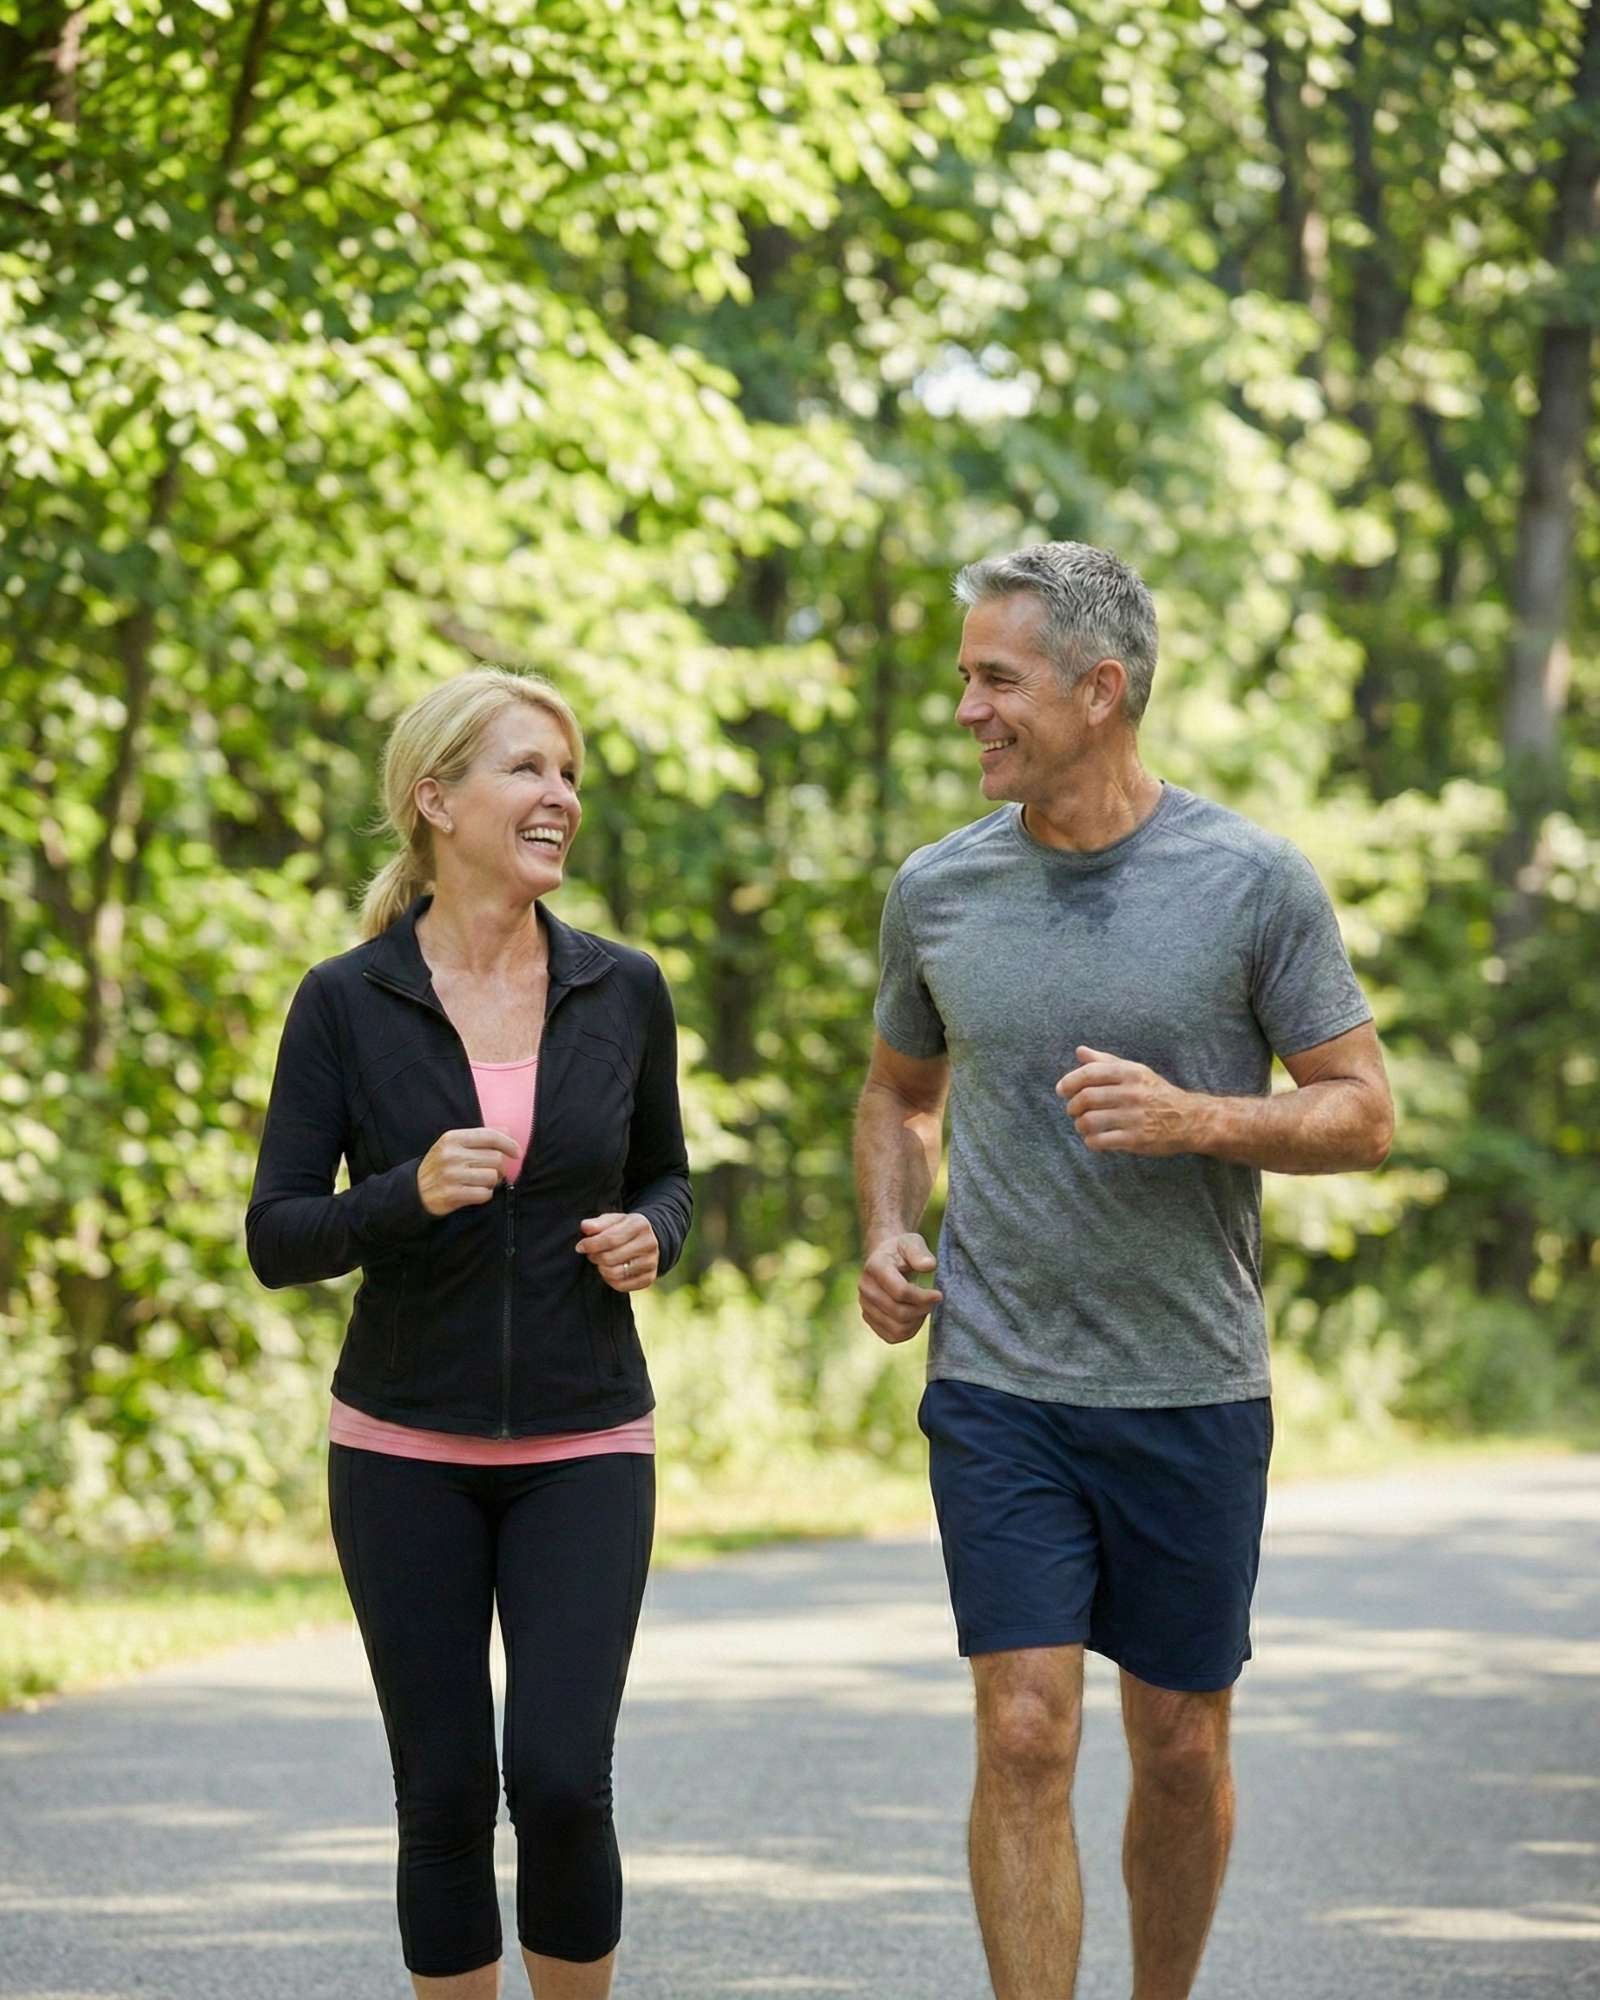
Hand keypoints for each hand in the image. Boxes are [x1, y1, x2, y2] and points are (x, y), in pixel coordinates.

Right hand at [417, 1126, 520, 1214]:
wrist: (415, 1191)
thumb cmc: (441, 1166)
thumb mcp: (454, 1145)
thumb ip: (479, 1137)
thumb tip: (507, 1131)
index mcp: (452, 1138)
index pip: (490, 1136)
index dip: (509, 1143)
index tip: (517, 1152)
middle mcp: (451, 1155)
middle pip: (495, 1158)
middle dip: (498, 1167)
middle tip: (489, 1171)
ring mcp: (451, 1175)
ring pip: (492, 1177)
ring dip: (491, 1182)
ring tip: (479, 1182)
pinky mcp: (452, 1194)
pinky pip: (484, 1194)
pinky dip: (484, 1194)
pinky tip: (473, 1192)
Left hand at [577, 1212, 659, 1292]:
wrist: (647, 1239)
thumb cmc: (624, 1228)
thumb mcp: (613, 1220)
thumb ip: (598, 1223)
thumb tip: (585, 1227)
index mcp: (639, 1224)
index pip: (610, 1239)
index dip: (591, 1244)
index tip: (580, 1247)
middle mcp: (649, 1243)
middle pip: (611, 1258)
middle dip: (595, 1257)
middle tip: (591, 1254)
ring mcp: (651, 1262)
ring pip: (616, 1273)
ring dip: (602, 1269)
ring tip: (600, 1262)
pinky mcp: (649, 1278)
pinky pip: (622, 1286)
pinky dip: (610, 1281)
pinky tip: (609, 1271)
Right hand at [859, 1232, 942, 1344]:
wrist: (886, 1258)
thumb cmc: (902, 1250)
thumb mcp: (912, 1242)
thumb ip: (920, 1252)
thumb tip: (929, 1265)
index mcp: (874, 1266)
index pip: (900, 1292)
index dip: (923, 1297)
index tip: (938, 1294)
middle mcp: (865, 1287)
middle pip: (899, 1312)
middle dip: (922, 1309)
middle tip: (933, 1301)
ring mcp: (865, 1305)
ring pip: (896, 1328)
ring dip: (916, 1322)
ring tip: (923, 1308)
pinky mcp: (868, 1318)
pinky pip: (892, 1337)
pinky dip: (908, 1331)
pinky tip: (915, 1317)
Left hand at [1055, 1045, 1198, 1155]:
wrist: (1189, 1119)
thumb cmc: (1156, 1093)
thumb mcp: (1135, 1071)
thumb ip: (1105, 1061)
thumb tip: (1080, 1051)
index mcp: (1130, 1073)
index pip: (1089, 1073)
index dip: (1069, 1082)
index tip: (1062, 1090)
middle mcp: (1132, 1093)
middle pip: (1086, 1098)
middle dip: (1072, 1106)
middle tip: (1073, 1110)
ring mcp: (1134, 1117)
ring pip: (1089, 1121)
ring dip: (1080, 1125)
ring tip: (1083, 1125)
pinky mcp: (1135, 1139)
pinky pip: (1099, 1141)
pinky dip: (1090, 1141)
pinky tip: (1095, 1139)